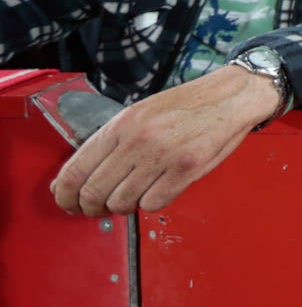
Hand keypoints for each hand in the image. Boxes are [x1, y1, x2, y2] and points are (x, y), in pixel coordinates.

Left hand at [51, 66, 279, 215]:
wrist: (231, 97)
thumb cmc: (187, 106)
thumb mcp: (140, 114)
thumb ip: (108, 143)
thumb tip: (71, 178)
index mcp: (122, 124)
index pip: (75, 171)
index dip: (65, 196)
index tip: (68, 203)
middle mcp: (138, 140)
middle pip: (94, 193)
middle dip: (91, 208)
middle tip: (98, 209)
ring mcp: (162, 156)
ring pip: (122, 202)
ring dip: (124, 206)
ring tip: (133, 196)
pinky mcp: (186, 169)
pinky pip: (152, 203)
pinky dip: (150, 203)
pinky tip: (157, 190)